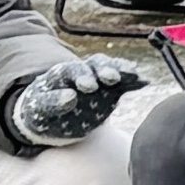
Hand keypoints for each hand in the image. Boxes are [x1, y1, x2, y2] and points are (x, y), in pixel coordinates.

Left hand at [3, 52, 141, 147]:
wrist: (52, 121)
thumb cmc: (41, 115)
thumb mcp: (39, 110)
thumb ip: (52, 103)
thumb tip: (71, 96)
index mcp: (61, 76)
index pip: (73, 70)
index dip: (82, 76)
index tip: (89, 87)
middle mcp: (82, 73)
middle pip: (95, 64)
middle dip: (105, 69)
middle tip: (112, 78)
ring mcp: (98, 81)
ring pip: (111, 69)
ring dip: (122, 70)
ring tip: (134, 75)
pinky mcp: (110, 91)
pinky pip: (124, 83)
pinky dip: (134, 81)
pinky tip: (145, 82)